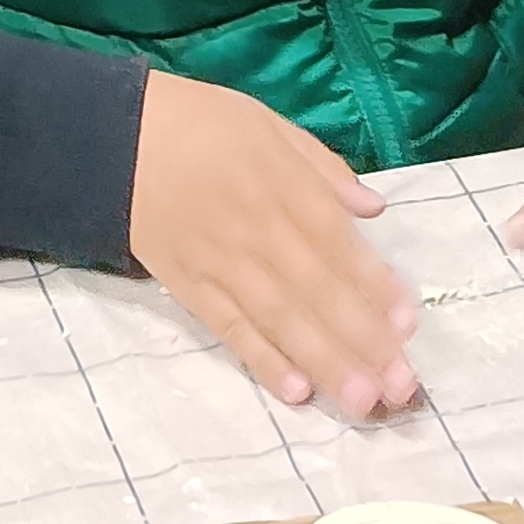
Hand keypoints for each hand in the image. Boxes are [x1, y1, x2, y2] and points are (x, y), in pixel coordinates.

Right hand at [126, 70, 418, 418]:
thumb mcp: (266, 121)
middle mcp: (256, 229)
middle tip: (401, 387)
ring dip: (324, 362)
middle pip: (315, 290)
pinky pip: (230, 330)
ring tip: (362, 402)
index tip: (408, 324)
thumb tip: (374, 207)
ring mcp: (221, 264)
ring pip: (279, 319)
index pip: (335, 241)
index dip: (372, 283)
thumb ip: (321, 166)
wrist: (115, 137)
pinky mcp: (189, 289)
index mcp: (280, 182)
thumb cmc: (201, 123)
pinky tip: (296, 392)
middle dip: (361, 340)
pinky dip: (262, 361)